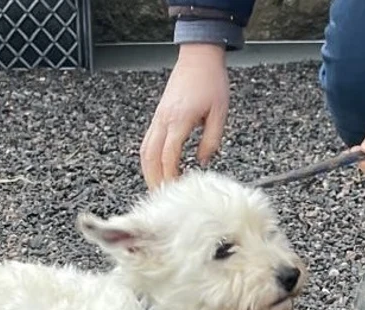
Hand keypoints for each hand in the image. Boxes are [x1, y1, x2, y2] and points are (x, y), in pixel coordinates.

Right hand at [141, 43, 229, 189]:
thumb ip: (211, 140)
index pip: (168, 156)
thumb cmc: (211, 81)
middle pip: (150, 158)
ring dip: (148, 171)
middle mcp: (164, 121)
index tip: (176, 190)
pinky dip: (148, 159)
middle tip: (162, 197)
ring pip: (144, 151)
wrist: (198, 57)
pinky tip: (155, 167)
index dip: (170, 176)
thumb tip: (202, 161)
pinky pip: (147, 142)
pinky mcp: (158, 117)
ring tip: (157, 186)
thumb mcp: (220, 112)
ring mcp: (158, 119)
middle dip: (154, 179)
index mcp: (179, 121)